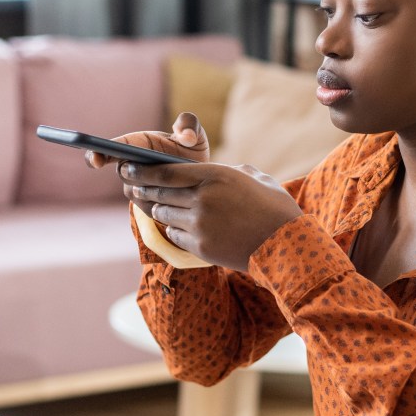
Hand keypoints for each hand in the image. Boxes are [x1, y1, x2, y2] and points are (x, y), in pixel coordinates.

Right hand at [86, 113, 210, 196]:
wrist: (201, 176)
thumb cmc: (191, 150)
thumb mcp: (195, 133)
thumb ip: (189, 125)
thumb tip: (185, 135)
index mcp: (135, 144)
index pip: (110, 149)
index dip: (98, 153)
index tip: (94, 159)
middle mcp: (129, 166)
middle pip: (123, 174)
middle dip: (137, 174)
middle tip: (155, 172)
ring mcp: (135, 187)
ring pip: (136, 193)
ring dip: (152, 190)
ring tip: (177, 184)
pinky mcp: (145, 204)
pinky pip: (148, 207)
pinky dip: (162, 203)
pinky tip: (179, 198)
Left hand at [119, 160, 302, 271]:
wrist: (288, 247)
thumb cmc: (275, 209)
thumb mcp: (255, 178)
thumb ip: (228, 172)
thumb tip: (208, 175)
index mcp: (215, 175)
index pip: (165, 172)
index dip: (142, 171)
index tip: (128, 168)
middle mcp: (203, 199)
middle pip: (158, 193)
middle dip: (140, 188)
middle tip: (130, 185)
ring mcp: (200, 225)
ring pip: (163, 215)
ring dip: (157, 209)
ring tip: (153, 205)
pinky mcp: (200, 247)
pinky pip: (174, 235)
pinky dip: (172, 229)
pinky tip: (174, 225)